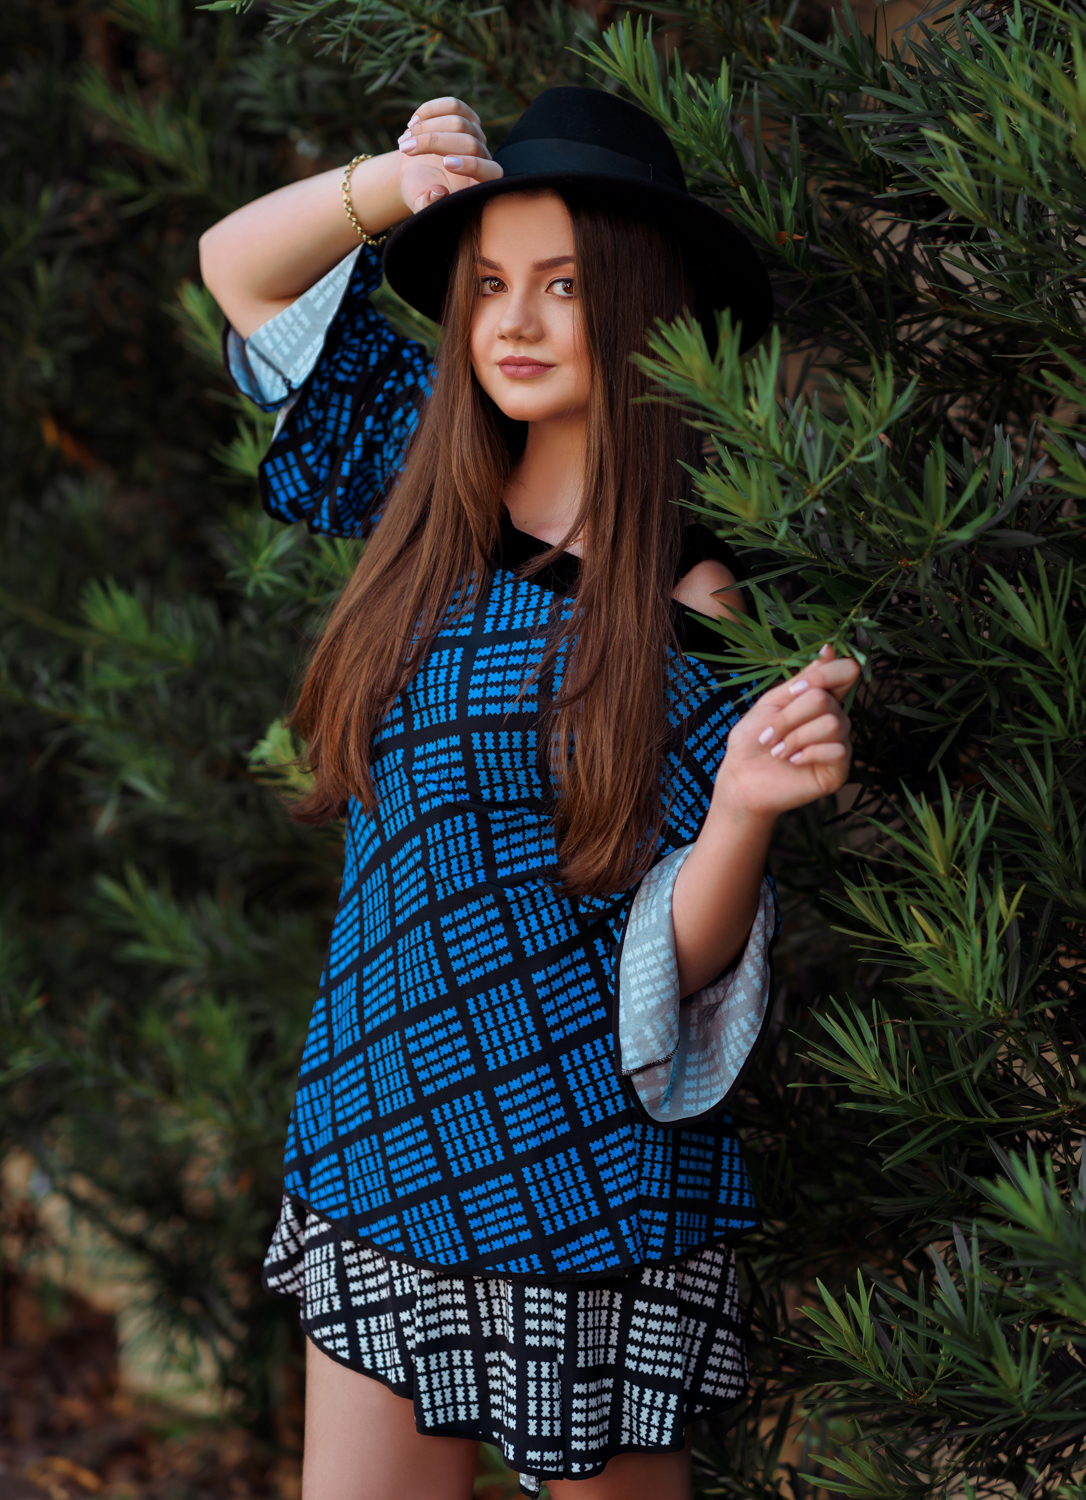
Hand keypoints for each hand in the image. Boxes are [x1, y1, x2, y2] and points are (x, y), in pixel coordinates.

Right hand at [397, 97, 502, 213]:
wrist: (415, 172)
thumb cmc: (420, 191)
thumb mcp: (420, 203)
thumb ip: (428, 205)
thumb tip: (438, 194)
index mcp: (481, 183)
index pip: (491, 172)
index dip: (473, 166)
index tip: (446, 164)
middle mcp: (484, 156)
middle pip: (468, 142)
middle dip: (433, 143)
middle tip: (405, 150)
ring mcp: (476, 134)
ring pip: (458, 121)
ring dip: (425, 128)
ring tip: (404, 141)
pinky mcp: (465, 116)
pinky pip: (453, 105)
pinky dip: (429, 111)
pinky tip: (413, 123)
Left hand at [712, 646, 860, 822]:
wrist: (741, 778)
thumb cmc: (753, 739)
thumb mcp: (774, 702)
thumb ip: (804, 679)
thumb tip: (829, 649)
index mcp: (821, 699)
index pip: (845, 671)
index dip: (822, 675)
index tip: (792, 691)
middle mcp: (836, 718)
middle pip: (826, 699)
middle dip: (789, 716)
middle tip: (769, 735)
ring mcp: (840, 743)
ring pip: (832, 723)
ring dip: (795, 737)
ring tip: (778, 751)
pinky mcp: (840, 769)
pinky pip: (838, 749)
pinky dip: (807, 753)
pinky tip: (793, 762)